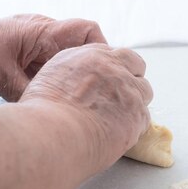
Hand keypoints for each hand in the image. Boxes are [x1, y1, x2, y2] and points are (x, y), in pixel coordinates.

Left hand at [0, 8, 105, 100]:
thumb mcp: (2, 77)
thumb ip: (32, 93)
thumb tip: (54, 112)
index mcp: (43, 32)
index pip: (88, 31)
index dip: (103, 50)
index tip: (104, 73)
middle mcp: (46, 34)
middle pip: (85, 48)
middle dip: (92, 70)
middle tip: (94, 92)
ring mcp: (40, 45)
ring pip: (71, 60)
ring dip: (75, 77)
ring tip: (75, 98)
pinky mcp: (33, 56)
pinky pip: (57, 67)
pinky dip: (60, 81)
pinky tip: (57, 97)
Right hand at [20, 44, 152, 170]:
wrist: (53, 132)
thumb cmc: (42, 111)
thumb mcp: (51, 77)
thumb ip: (72, 74)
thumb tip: (77, 85)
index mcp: (91, 55)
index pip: (115, 54)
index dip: (115, 68)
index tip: (110, 80)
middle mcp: (114, 68)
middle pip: (136, 66)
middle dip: (131, 79)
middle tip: (118, 98)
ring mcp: (130, 90)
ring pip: (145, 92)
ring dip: (135, 102)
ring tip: (117, 119)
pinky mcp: (138, 114)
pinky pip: (144, 118)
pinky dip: (134, 126)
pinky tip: (117, 134)